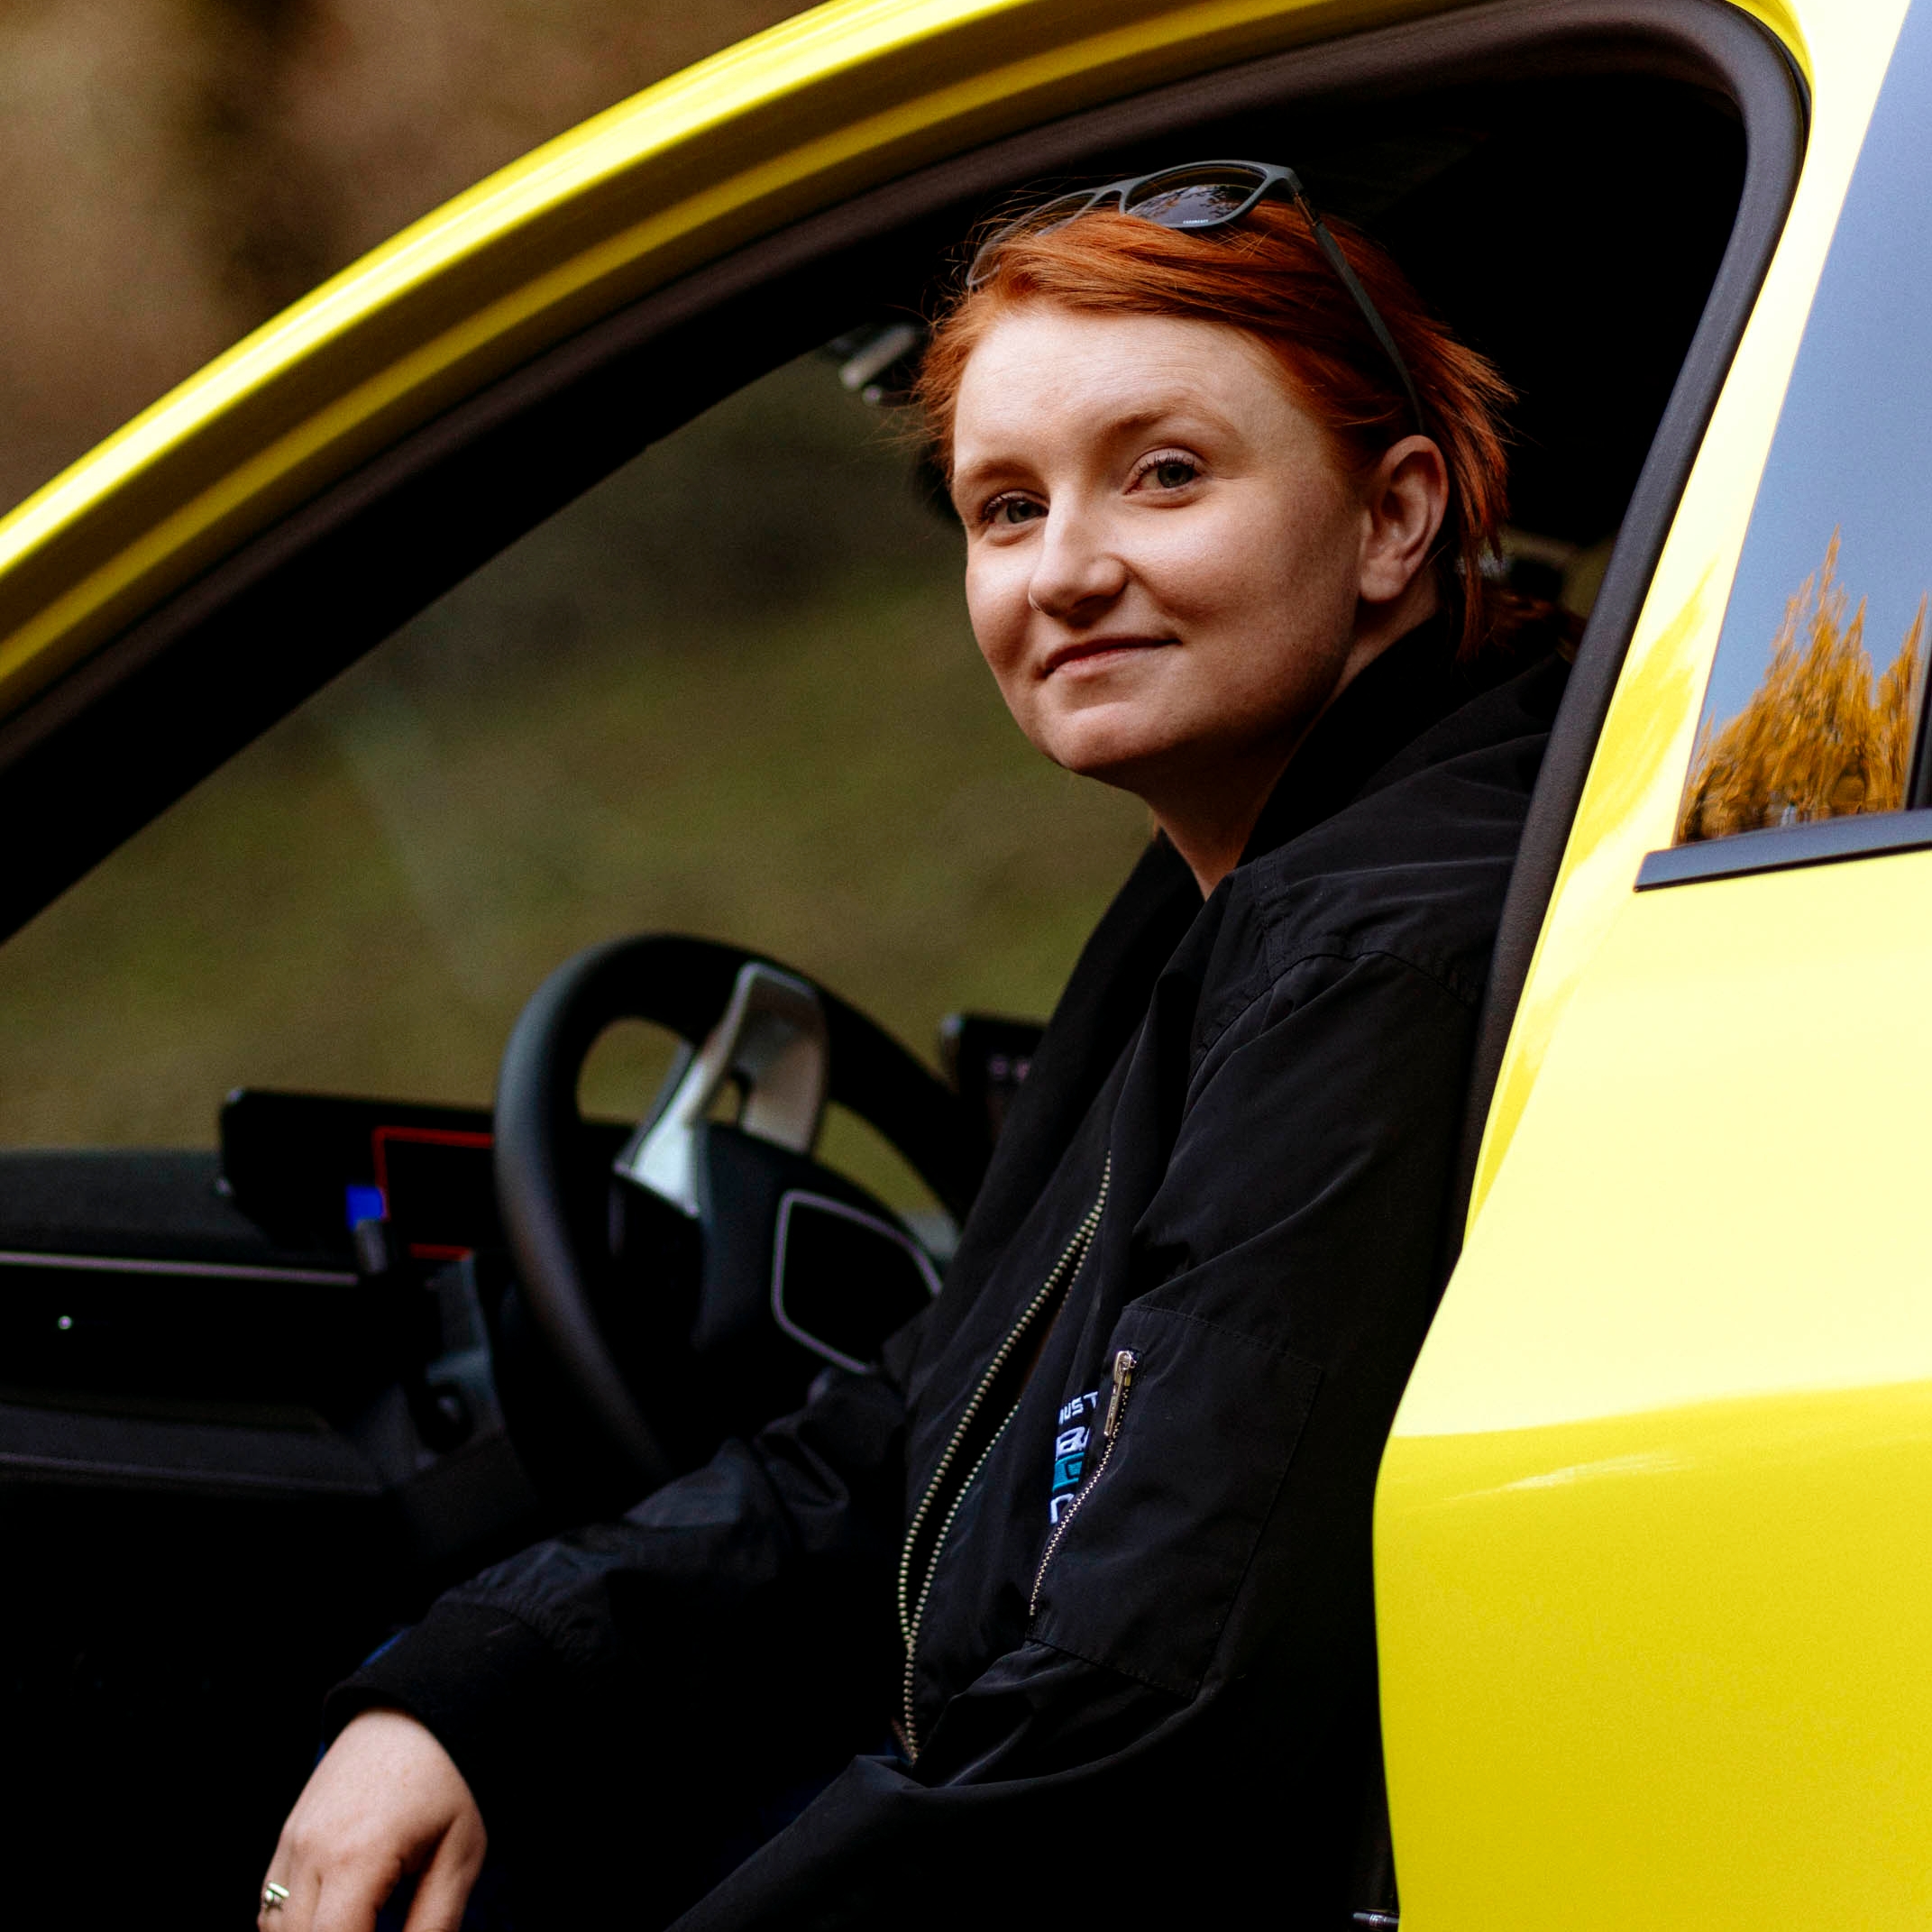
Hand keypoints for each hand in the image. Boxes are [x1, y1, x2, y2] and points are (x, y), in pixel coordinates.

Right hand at [258, 1708, 486, 1931]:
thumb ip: (435, 1922)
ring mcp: (291, 1842)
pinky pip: (271, 1905)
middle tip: (376, 1927)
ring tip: (361, 1921)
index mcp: (357, 1855)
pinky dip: (294, 1925)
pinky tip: (334, 1919)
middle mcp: (311, 1851)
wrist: (412, 1713)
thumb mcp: (459, 1854)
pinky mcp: (286, 1837)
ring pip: (276, 1929)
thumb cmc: (446, 1781)